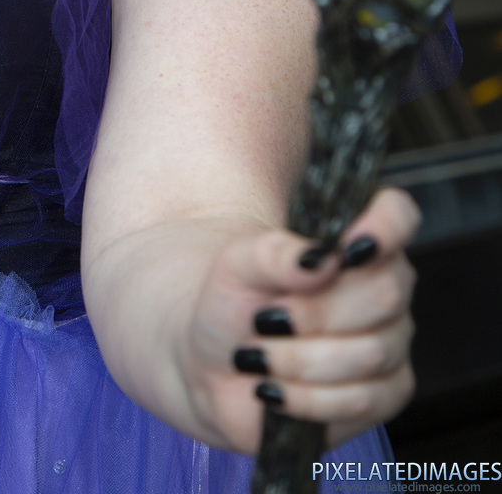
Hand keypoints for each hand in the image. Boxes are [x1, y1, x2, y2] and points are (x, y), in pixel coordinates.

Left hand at [177, 189, 419, 453]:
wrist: (217, 359)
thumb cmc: (234, 299)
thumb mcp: (237, 264)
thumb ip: (275, 253)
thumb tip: (322, 259)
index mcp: (353, 240)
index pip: (398, 214)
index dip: (385, 228)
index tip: (345, 249)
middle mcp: (383, 286)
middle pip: (386, 294)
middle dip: (315, 313)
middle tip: (264, 318)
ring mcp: (389, 341)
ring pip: (371, 353)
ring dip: (300, 359)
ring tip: (257, 355)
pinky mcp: (384, 395)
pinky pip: (364, 400)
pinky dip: (308, 398)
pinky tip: (273, 389)